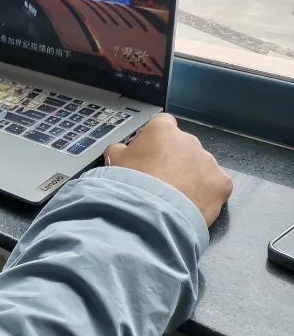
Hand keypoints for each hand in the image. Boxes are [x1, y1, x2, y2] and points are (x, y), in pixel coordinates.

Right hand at [105, 113, 232, 225]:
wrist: (152, 213)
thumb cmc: (131, 183)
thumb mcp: (114, 159)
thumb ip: (121, 149)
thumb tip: (122, 150)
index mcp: (162, 129)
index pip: (162, 122)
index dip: (154, 137)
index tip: (148, 150)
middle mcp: (189, 140)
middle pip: (182, 145)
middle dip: (174, 158)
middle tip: (159, 178)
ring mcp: (208, 161)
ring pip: (200, 165)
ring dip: (190, 175)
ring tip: (175, 194)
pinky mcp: (222, 182)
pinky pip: (215, 184)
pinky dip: (206, 192)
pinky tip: (192, 203)